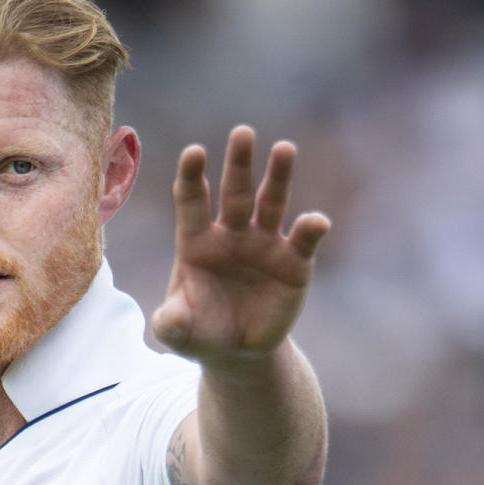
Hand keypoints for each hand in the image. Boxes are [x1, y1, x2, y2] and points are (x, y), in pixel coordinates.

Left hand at [152, 125, 329, 363]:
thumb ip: (170, 323)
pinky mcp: (293, 263)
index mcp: (196, 241)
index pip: (192, 201)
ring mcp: (264, 244)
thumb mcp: (178, 332)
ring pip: (271, 203)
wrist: (237, 352)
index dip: (193, 176)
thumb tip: (168, 320)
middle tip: (242, 132)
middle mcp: (230, 234)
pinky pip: (303, 241)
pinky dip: (310, 229)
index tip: (194, 151)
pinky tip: (315, 221)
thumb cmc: (200, 331)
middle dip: (238, 163)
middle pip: (234, 191)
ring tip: (284, 148)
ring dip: (278, 177)